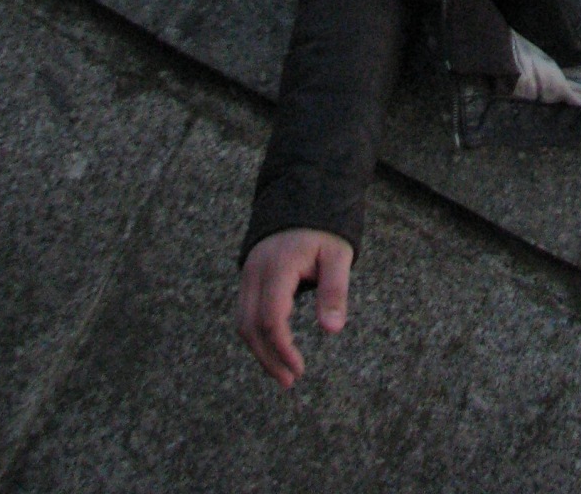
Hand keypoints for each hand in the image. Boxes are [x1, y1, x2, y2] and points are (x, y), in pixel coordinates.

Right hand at [236, 228, 352, 388]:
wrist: (302, 199)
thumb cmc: (323, 230)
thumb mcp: (337, 255)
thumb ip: (334, 291)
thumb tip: (332, 330)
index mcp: (278, 267)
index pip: (271, 318)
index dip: (282, 348)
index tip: (299, 369)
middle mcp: (255, 272)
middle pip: (250, 326)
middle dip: (268, 358)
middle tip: (289, 381)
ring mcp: (247, 274)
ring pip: (243, 322)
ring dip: (259, 351)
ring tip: (282, 373)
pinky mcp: (248, 277)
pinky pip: (244, 312)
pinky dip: (256, 335)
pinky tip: (273, 349)